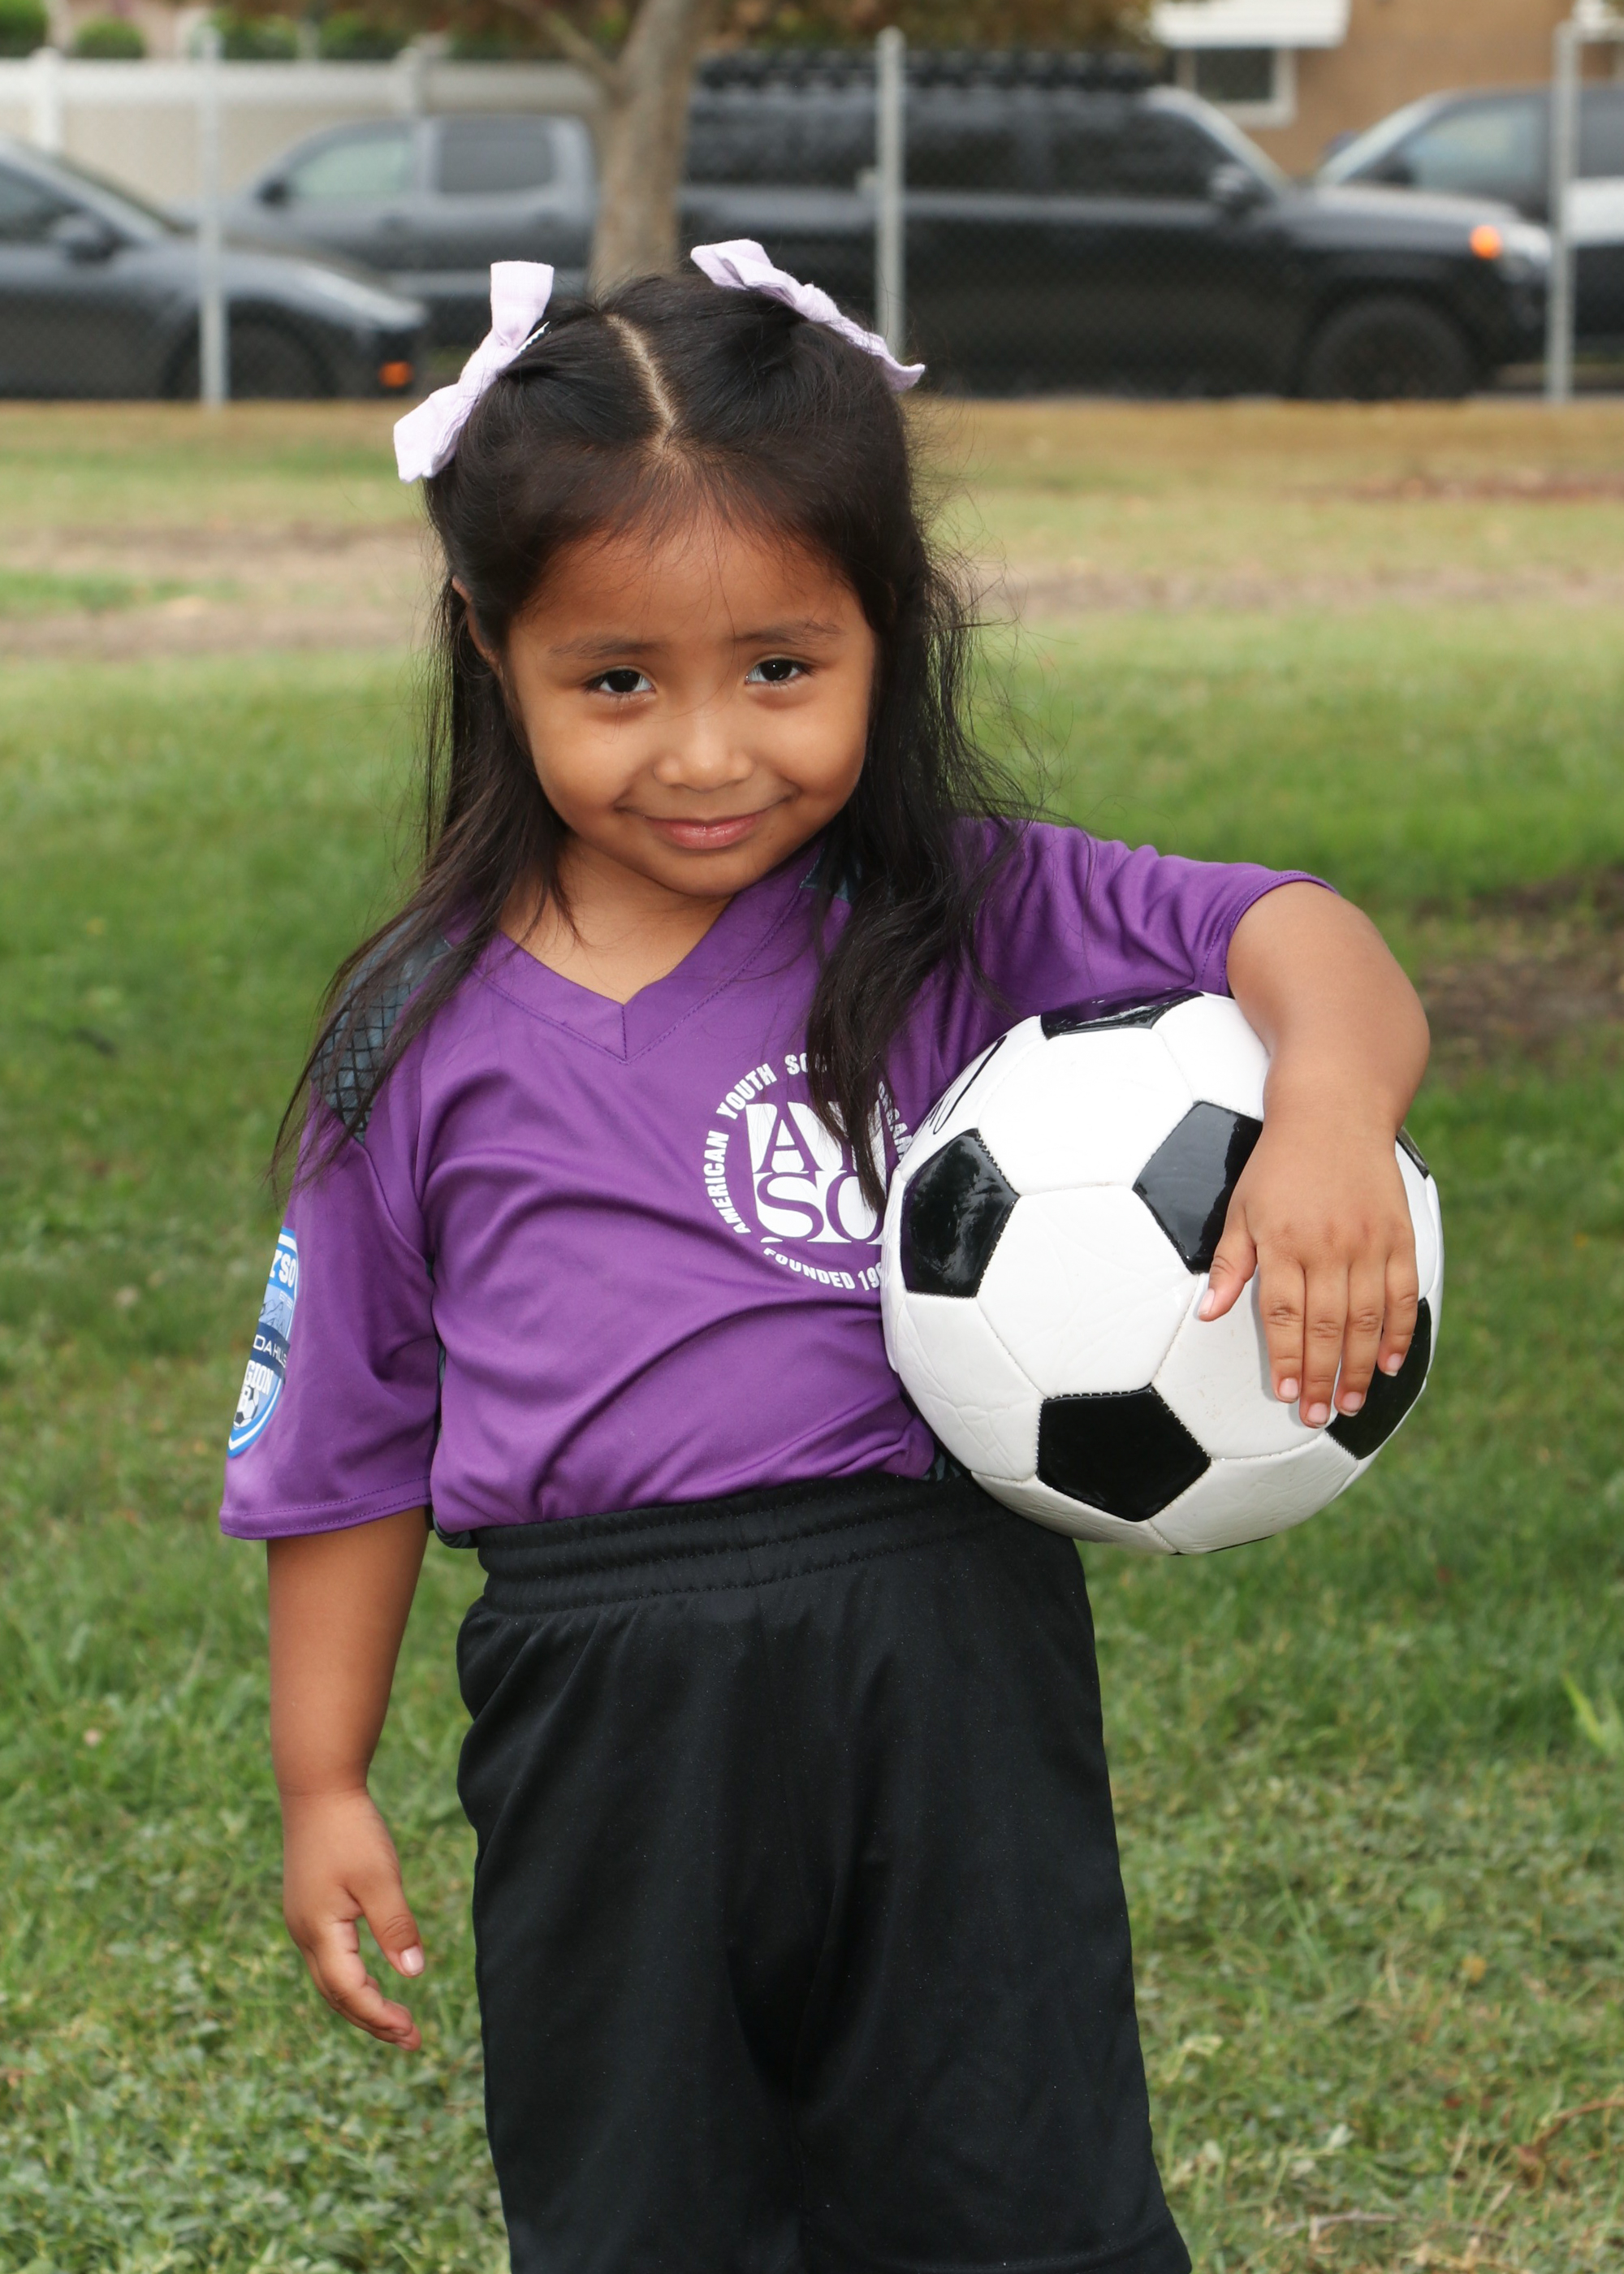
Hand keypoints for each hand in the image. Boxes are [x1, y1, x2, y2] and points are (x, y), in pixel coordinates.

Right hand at [281, 1786, 424, 2049]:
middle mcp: (304, 1934)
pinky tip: (374, 1981)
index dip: (380, 2016)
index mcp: (319, 1931)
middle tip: (411, 2040)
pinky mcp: (309, 1911)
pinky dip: (352, 1981)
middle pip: (337, 1996)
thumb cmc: (350, 1830)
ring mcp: (303, 1923)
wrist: (317, 1790)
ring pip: (331, 1981)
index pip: (350, 1991)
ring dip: (362, 2004)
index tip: (412, 2033)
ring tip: (397, 2022)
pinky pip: (329, 1961)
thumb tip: (412, 1974)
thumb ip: (395, 1926)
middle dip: (373, 2021)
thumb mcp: (380, 1877)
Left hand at [1198, 1102, 1418, 1427]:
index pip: (1286, 1316)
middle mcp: (1329, 1245)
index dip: (1287, 1359)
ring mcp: (1369, 1241)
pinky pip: (1403, 1293)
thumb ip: (1230, 1262)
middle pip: (1327, 1327)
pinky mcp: (1399, 1234)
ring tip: (1350, 1403)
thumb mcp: (1242, 1207)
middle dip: (1322, 1378)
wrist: (1333, 1109)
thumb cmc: (1278, 1162)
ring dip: (1359, 1366)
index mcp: (1284, 1241)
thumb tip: (1208, 1312)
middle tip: (1318, 1416)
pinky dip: (1399, 1331)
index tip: (1285, 1395)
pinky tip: (1389, 1364)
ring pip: (1367, 1318)